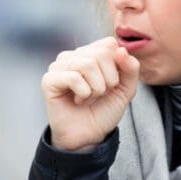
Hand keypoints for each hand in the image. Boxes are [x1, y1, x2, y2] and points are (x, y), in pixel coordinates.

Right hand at [41, 37, 139, 151]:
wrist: (89, 135)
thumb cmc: (104, 110)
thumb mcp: (126, 89)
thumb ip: (131, 68)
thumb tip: (121, 50)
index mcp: (90, 53)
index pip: (109, 44)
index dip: (118, 65)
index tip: (112, 83)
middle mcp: (73, 56)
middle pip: (101, 53)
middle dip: (109, 79)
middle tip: (101, 93)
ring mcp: (59, 66)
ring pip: (88, 64)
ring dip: (96, 88)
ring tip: (89, 97)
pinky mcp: (49, 80)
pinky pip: (74, 77)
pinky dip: (84, 93)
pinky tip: (79, 101)